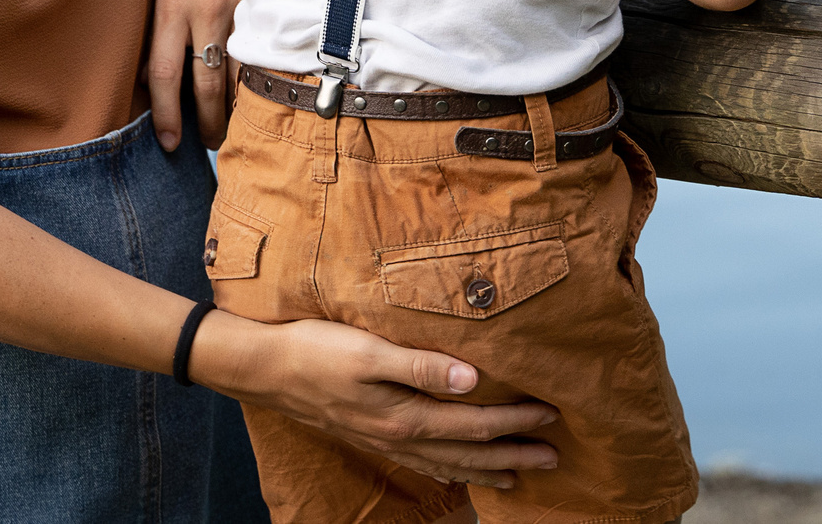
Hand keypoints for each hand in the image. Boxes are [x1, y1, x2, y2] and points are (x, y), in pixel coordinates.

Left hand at [150, 0, 253, 151]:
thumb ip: (161, 22)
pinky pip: (266, 49)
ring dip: (236, 107)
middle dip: (206, 123)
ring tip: (237, 126)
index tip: (169, 143)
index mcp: (170, 4)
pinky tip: (264, 94)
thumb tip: (153, 74)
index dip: (166, 115)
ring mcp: (238, 4)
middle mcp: (202, 8)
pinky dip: (263, 76)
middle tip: (210, 144)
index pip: (164, 74)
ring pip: (238, 73)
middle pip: (203, 84)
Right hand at [191, 314, 559, 490]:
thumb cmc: (317, 348)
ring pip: (447, 464)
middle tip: (555, 455)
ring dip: (486, 468)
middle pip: (467, 452)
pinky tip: (459, 471)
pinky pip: (423, 462)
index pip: (473, 423)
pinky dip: (450, 471)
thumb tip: (472, 379)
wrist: (267, 367)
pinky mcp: (372, 435)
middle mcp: (399, 436)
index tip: (550, 413)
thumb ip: (420, 364)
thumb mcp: (368, 349)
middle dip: (513, 453)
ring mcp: (385, 440)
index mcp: (404, 415)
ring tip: (519, 474)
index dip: (514, 421)